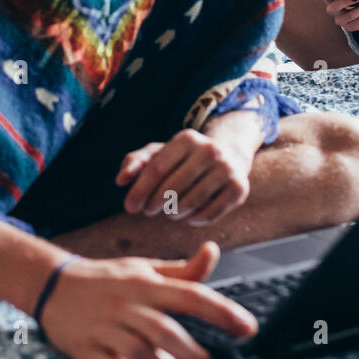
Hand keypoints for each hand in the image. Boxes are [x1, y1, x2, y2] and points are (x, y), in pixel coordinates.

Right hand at [38, 242, 257, 358]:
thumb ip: (183, 271)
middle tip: (207, 357)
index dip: (223, 312)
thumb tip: (213, 250)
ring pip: (143, 355)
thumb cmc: (109, 279)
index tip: (248, 328)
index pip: (192, 296)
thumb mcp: (144, 269)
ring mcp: (104, 327)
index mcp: (145, 284)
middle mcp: (126, 304)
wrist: (53, 285)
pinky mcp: (85, 348)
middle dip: (192, 351)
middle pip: (168, 333)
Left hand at [117, 128, 255, 225]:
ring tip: (169, 212)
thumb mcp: (160, 153)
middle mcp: (210, 150)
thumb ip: (136, 162)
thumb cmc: (184, 158)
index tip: (130, 207)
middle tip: (148, 211)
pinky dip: (193, 220)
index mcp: (187, 138)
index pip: (157, 168)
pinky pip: (209, 215)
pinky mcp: (239, 189)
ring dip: (173, 213)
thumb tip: (120, 180)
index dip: (140, 191)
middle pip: (172, 188)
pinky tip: (187, 216)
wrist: (229, 156)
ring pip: (190, 203)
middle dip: (154, 204)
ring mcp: (227, 170)